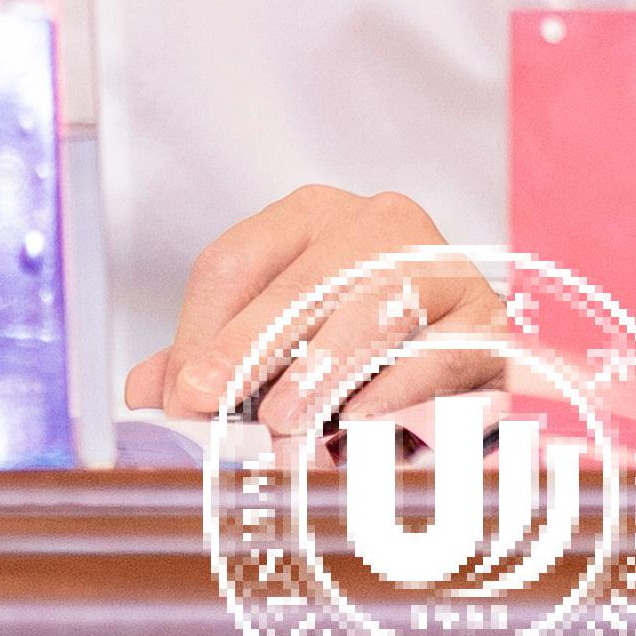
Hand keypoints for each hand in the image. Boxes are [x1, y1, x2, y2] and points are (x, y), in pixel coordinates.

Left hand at [122, 186, 504, 442]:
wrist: (471, 350)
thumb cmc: (358, 346)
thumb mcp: (280, 340)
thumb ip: (214, 356)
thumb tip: (143, 390)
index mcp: (313, 217)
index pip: (237, 261)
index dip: (202, 331)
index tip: (180, 396)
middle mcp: (379, 223)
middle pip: (301, 280)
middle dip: (249, 347)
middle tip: (209, 403)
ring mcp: (442, 266)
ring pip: (374, 306)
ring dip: (322, 366)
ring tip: (282, 417)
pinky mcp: (491, 321)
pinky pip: (445, 349)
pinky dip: (402, 386)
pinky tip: (363, 419)